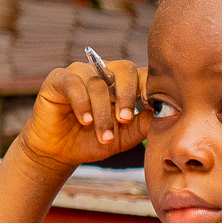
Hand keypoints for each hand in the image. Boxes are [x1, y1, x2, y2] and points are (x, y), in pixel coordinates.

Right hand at [22, 57, 152, 170]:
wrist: (59, 153)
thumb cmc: (91, 141)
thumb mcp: (122, 137)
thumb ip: (142, 125)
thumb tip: (163, 112)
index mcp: (123, 83)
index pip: (141, 75)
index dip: (149, 87)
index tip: (152, 105)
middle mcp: (103, 73)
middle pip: (124, 69)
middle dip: (127, 95)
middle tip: (125, 119)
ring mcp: (81, 73)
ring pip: (98, 84)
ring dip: (102, 113)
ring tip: (103, 136)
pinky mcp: (58, 78)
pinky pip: (74, 83)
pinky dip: (82, 103)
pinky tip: (85, 121)